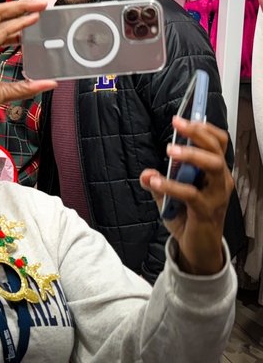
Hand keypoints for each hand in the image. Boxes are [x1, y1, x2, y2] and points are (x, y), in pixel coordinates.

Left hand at [140, 116, 232, 274]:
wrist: (197, 247)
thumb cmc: (188, 217)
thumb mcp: (168, 196)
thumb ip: (157, 182)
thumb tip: (146, 172)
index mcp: (213, 173)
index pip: (217, 143)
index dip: (203, 128)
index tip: (181, 119)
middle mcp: (219, 181)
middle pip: (217, 149)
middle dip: (197, 133)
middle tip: (177, 124)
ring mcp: (215, 196)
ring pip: (213, 167)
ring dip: (190, 155)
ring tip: (169, 151)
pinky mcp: (206, 211)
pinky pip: (191, 194)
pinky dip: (171, 185)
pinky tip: (155, 181)